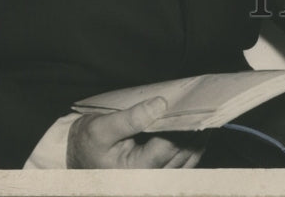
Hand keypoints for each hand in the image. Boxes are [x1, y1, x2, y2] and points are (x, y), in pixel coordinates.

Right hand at [66, 97, 206, 168]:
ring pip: (188, 159)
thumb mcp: (101, 128)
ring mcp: (155, 181)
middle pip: (183, 153)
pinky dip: (193, 146)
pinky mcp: (159, 175)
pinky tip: (197, 127)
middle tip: (207, 104)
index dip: (184, 125)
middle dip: (196, 129)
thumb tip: (160, 104)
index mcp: (135, 171)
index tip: (195, 103)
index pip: (169, 147)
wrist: (77, 157)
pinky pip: (184, 163)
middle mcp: (148, 181)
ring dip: (198, 138)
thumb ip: (131, 118)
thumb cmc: (87, 143)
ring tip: (206, 113)